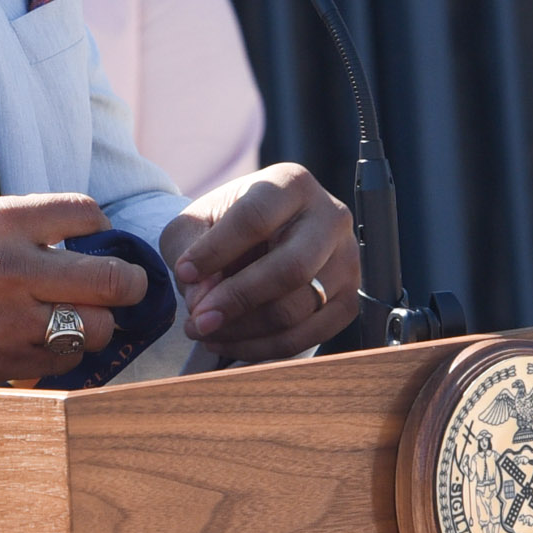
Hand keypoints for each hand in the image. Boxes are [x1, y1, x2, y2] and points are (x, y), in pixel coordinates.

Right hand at [0, 194, 145, 393]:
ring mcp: (8, 324)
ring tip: (78, 320)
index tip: (98, 241)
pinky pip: (60, 364)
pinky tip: (42, 343)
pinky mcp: (0, 367)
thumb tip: (62, 237)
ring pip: (96, 332)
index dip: (102, 229)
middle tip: (126, 289)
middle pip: (113, 282)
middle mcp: (12, 271)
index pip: (87, 215)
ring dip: (96, 326)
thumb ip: (12, 224)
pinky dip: (62, 355)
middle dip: (129, 286)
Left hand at [159, 163, 359, 363]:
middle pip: (291, 268)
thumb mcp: (196, 223)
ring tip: (204, 331)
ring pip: (298, 309)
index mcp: (291, 184)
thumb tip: (202, 300)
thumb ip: (190, 251)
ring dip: (244, 330)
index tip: (184, 273)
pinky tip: (230, 341)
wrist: (261, 237)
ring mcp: (347, 261)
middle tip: (198, 320)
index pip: (256, 219)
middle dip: (238, 300)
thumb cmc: (225, 225)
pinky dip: (263, 348)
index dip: (216, 250)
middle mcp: (331, 218)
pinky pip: (308, 337)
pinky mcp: (348, 301)